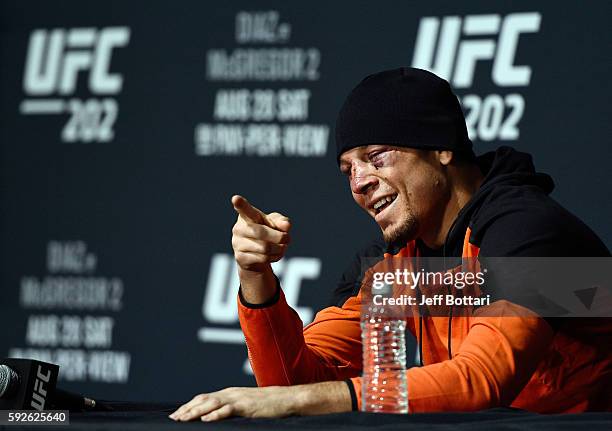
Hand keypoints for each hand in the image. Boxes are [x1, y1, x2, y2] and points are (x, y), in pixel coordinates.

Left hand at [169, 382, 350, 421]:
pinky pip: (228, 410)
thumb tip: (215, 417)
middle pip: (203, 400)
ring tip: (183, 419)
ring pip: (211, 404)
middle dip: (186, 409)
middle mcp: (230, 393)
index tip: (176, 414)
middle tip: (173, 418)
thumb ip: (230, 408)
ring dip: (195, 412)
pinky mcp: (246, 406)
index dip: (189, 405)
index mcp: (229, 393)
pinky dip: (216, 414)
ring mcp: (238, 398)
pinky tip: (206, 419)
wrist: (286, 399)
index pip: (203, 398)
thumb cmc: (266, 405)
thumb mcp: (245, 405)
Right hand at [231, 195, 291, 272]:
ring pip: (265, 248)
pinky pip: (263, 258)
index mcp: (247, 216)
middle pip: (261, 233)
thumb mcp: (276, 225)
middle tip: (287, 238)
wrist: (257, 257)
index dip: (240, 204)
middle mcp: (239, 229)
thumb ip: (282, 222)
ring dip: (279, 249)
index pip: (244, 210)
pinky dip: (274, 257)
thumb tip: (286, 226)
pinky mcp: (240, 258)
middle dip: (279, 237)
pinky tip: (273, 256)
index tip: (235, 198)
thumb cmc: (268, 234)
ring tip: (281, 248)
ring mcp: (237, 244)